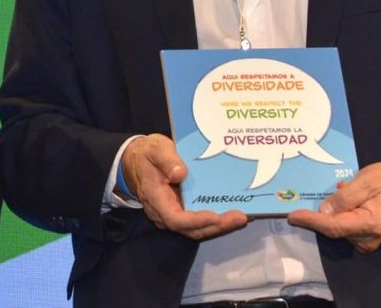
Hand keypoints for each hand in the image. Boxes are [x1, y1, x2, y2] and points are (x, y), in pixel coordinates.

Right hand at [122, 134, 246, 239]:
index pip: (175, 219)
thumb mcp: (155, 150)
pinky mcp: (182, 212)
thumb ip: (167, 160)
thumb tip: (181, 174)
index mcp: (155, 197)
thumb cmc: (148, 154)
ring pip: (197, 230)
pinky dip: (217, 222)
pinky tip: (233, 215)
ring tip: (243, 218)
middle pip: (191, 230)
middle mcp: (163, 212)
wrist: (137, 161)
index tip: (216, 216)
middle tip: (241, 218)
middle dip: (217, 227)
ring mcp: (173, 214)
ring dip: (220, 227)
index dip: (196, 221)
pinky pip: (199, 223)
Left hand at [289, 161, 380, 252]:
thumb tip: (323, 212)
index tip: (292, 215)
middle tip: (319, 193)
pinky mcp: (365, 236)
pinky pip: (343, 225)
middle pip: (333, 229)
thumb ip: (344, 198)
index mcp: (370, 224)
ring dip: (332, 210)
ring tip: (344, 189)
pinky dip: (339, 212)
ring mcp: (367, 240)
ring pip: (337, 227)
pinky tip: (346, 195)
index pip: (333, 227)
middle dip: (320, 213)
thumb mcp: (366, 182)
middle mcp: (368, 238)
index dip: (311, 221)